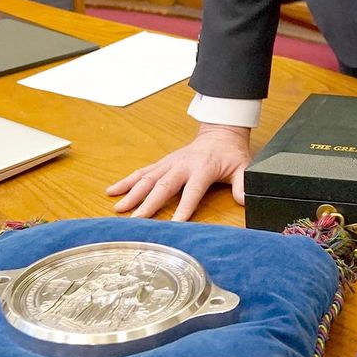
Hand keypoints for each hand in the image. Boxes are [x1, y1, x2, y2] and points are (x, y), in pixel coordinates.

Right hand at [106, 123, 250, 220]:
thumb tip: (244, 200)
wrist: (220, 132)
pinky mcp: (162, 163)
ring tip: (118, 208)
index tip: (174, 224)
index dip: (184, 207)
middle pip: (163, 186)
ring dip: (132, 193)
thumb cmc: (231, 153)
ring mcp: (170, 163)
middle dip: (148, 204)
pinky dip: (126, 181)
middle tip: (135, 220)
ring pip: (147, 178)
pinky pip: (142, 172)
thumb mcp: (243, 168)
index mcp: (203, 168)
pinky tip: (112, 190)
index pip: (192, 190)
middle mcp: (182, 165)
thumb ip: (243, 184)